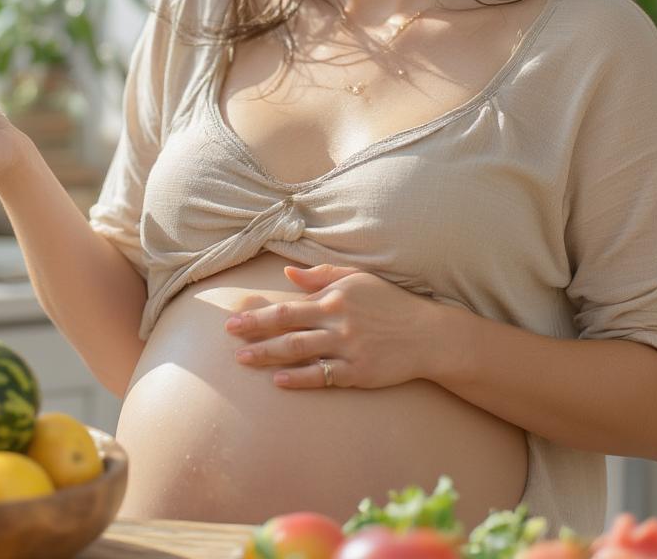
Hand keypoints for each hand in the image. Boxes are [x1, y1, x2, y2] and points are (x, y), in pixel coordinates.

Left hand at [224, 263, 440, 389]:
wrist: (427, 334)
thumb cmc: (391, 302)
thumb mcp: (358, 278)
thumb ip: (322, 275)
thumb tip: (287, 275)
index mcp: (335, 297)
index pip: (288, 306)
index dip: (259, 314)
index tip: (234, 319)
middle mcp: (338, 322)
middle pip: (287, 327)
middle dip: (255, 332)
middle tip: (229, 337)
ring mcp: (347, 348)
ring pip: (300, 351)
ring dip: (269, 355)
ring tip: (244, 359)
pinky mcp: (358, 372)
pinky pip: (323, 376)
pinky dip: (300, 378)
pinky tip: (279, 380)